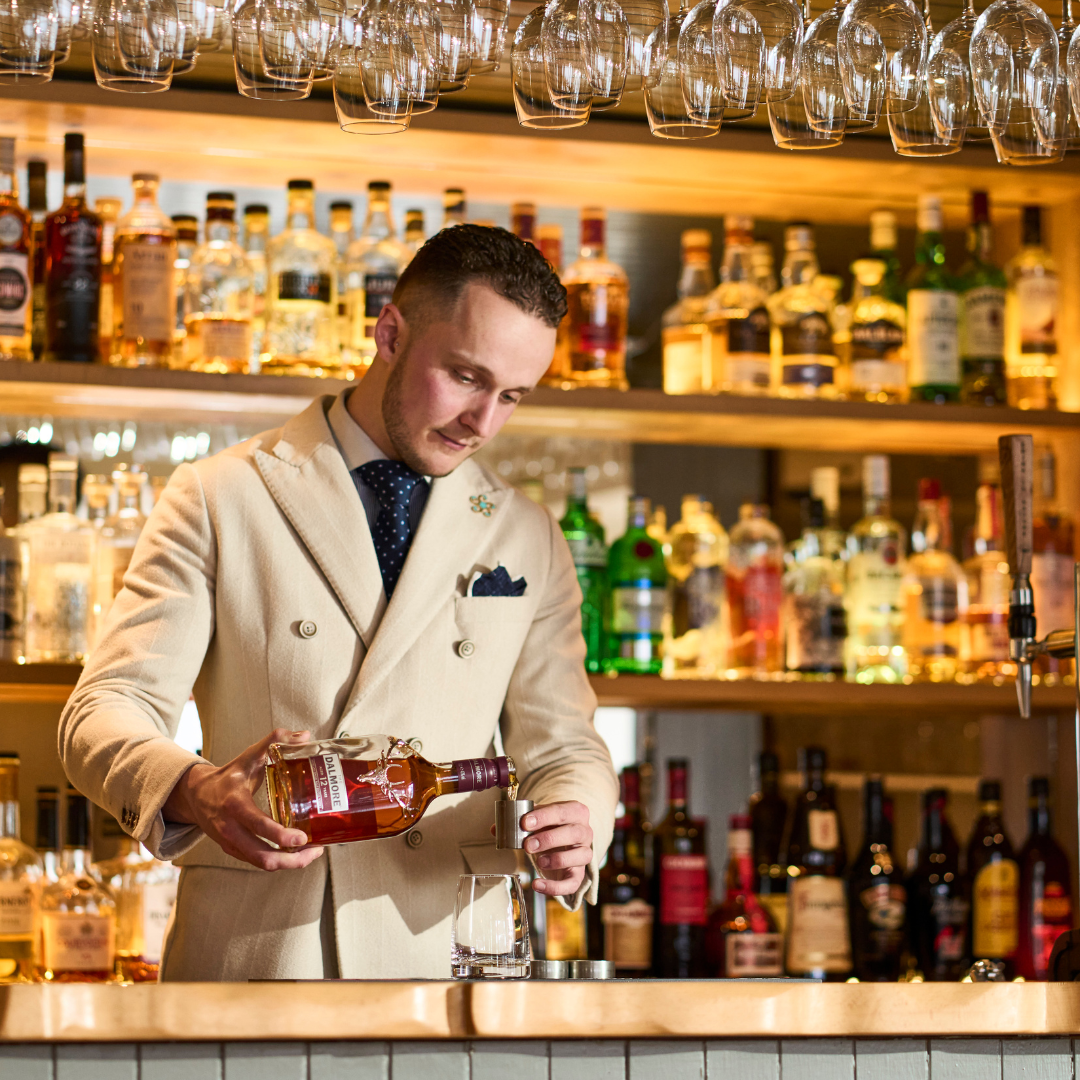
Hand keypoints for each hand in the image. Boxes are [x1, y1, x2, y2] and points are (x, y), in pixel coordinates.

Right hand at [163, 728, 324, 871]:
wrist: (196, 794)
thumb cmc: (229, 775)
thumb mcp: (249, 755)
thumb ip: (275, 741)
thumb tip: (305, 735)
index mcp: (235, 804)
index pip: (257, 825)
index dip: (279, 835)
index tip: (302, 838)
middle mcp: (230, 829)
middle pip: (261, 856)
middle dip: (291, 859)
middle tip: (316, 849)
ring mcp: (230, 843)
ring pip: (261, 863)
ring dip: (289, 863)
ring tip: (312, 852)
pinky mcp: (233, 851)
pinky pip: (257, 862)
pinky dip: (278, 862)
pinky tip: (297, 853)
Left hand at [523, 801, 592, 896]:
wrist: (563, 841)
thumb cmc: (550, 827)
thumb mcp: (538, 819)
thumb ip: (519, 823)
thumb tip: (495, 829)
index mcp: (575, 811)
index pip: (562, 811)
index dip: (544, 817)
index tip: (524, 823)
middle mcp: (585, 831)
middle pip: (573, 833)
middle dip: (549, 839)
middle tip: (527, 845)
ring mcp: (584, 853)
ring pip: (580, 856)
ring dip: (557, 859)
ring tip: (538, 861)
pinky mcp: (579, 873)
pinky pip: (573, 883)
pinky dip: (555, 887)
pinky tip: (537, 885)